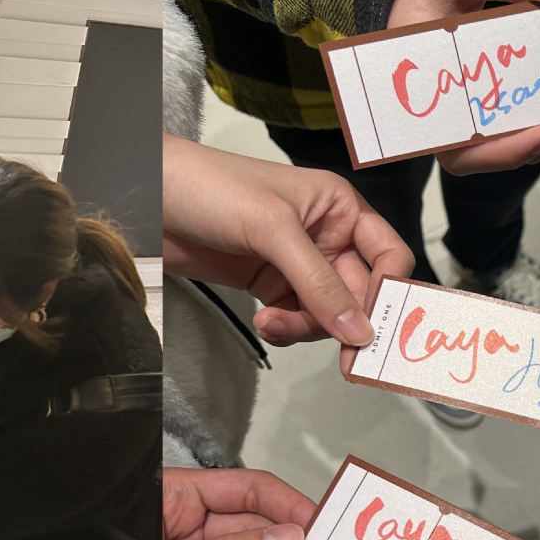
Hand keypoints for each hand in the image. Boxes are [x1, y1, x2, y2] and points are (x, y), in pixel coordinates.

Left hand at [163, 134, 413, 374]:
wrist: (151, 198)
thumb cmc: (209, 186)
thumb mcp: (272, 229)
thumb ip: (318, 282)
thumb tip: (359, 330)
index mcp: (338, 207)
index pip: (388, 255)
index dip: (388, 291)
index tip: (375, 326)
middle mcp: (324, 235)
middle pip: (359, 293)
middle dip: (344, 321)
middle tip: (341, 353)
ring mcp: (296, 263)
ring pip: (327, 313)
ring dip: (306, 327)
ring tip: (273, 322)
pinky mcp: (268, 284)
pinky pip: (296, 318)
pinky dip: (285, 328)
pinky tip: (265, 321)